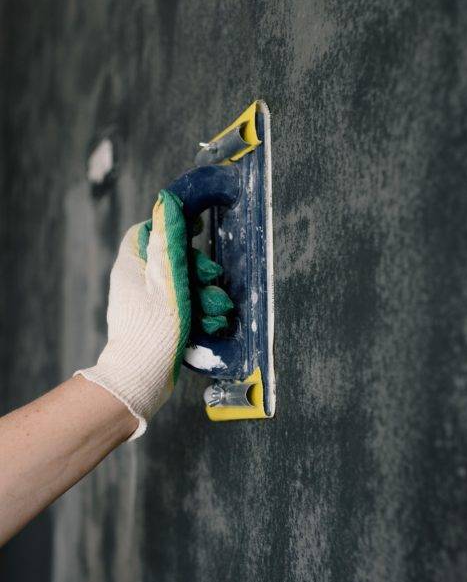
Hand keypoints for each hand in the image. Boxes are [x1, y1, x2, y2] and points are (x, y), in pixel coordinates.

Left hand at [77, 190, 231, 438]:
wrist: (142, 378)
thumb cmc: (154, 330)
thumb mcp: (168, 281)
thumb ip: (170, 242)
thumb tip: (168, 203)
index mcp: (133, 264)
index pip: (150, 231)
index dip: (173, 227)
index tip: (195, 230)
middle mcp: (137, 281)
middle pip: (172, 259)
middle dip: (198, 270)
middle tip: (213, 279)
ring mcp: (146, 303)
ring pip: (182, 286)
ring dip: (205, 295)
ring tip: (218, 310)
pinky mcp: (157, 323)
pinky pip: (182, 308)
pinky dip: (198, 314)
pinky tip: (212, 325)